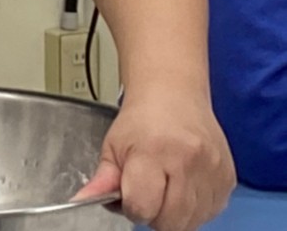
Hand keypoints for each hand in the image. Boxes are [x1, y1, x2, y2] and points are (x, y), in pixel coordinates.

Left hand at [77, 87, 234, 230]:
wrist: (173, 92)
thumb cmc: (142, 118)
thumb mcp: (113, 145)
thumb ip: (102, 179)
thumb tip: (82, 200)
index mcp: (152, 152)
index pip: (142, 207)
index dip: (133, 207)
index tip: (130, 194)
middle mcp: (186, 161)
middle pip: (170, 223)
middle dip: (155, 214)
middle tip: (149, 190)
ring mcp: (211, 170)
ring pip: (192, 222)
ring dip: (176, 212)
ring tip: (166, 184)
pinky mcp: (227, 178)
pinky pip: (211, 213)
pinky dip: (196, 207)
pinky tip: (185, 184)